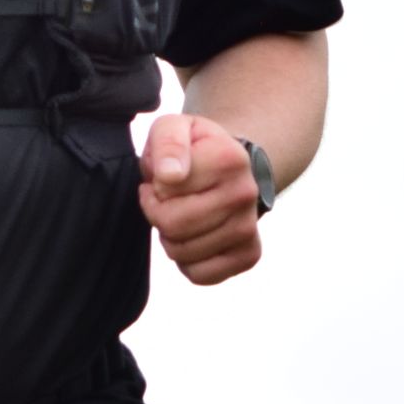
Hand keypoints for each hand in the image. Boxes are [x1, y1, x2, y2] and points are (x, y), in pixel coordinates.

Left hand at [139, 114, 261, 284]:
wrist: (229, 170)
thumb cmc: (193, 149)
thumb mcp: (173, 128)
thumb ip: (168, 142)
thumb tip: (170, 175)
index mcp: (229, 158)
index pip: (165, 191)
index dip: (153, 188)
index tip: (163, 179)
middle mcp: (246, 194)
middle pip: (173, 225)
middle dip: (157, 214)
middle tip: (165, 201)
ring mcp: (250, 227)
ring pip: (183, 252)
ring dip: (170, 238)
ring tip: (180, 215)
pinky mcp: (249, 255)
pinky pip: (200, 275)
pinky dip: (186, 262)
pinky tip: (193, 238)